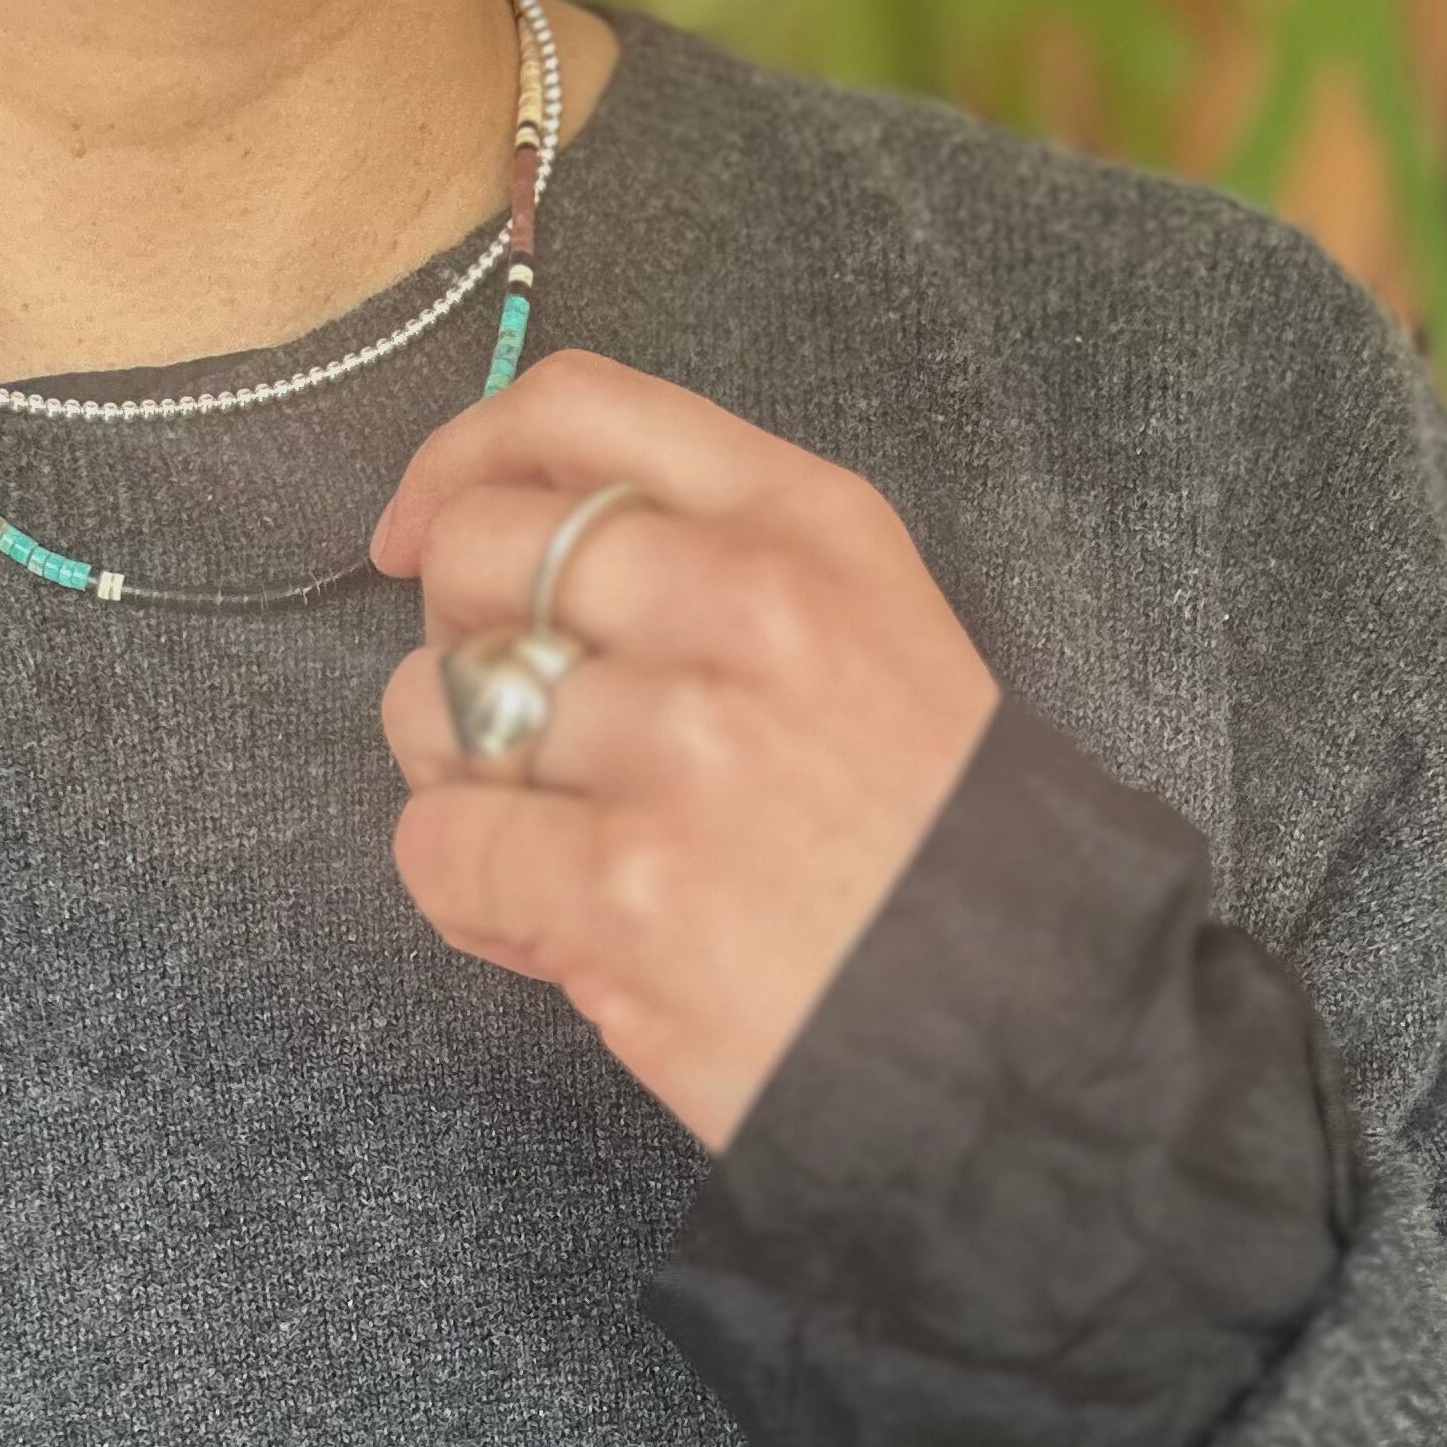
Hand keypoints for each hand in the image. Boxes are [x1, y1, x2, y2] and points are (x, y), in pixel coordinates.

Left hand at [371, 348, 1004, 1156]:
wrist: (1028, 1034)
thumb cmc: (933, 853)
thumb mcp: (874, 639)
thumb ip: (715, 570)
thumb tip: (510, 559)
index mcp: (809, 530)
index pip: (579, 411)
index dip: (458, 464)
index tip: (417, 533)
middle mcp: (745, 609)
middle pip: (478, 551)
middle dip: (454, 639)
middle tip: (510, 725)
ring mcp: (681, 749)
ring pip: (433, 700)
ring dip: (456, 776)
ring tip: (544, 839)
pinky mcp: (623, 889)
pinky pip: (438, 843)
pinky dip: (464, 888)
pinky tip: (544, 923)